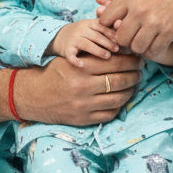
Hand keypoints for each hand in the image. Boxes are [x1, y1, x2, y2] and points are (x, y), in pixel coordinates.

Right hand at [14, 53, 143, 126]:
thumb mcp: (70, 59)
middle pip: (120, 80)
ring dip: (131, 90)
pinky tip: (123, 98)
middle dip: (135, 74)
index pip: (115, 62)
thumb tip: (121, 52)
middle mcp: (83, 87)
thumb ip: (92, 56)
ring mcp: (84, 105)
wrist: (33, 96)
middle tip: (140, 71)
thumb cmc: (53, 73)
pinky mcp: (83, 119)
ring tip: (134, 84)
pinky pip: (110, 113)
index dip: (130, 60)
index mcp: (81, 68)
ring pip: (118, 98)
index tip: (137, 58)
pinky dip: (120, 106)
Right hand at [49, 18, 118, 66]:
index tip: (120, 39)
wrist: (59, 36)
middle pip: (95, 35)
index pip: (101, 26)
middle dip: (107, 42)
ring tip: (107, 56)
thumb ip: (106, 28)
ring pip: (86, 44)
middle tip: (117, 49)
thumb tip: (122, 26)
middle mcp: (80, 30)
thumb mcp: (93, 28)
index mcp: (89, 23)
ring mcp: (73, 39)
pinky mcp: (66, 49)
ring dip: (97, 50)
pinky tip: (82, 65)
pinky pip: (70, 55)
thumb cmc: (83, 34)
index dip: (111, 33)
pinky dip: (75, 60)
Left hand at [95, 0, 172, 59]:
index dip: (109, 26)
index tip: (117, 27)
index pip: (105, 19)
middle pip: (120, 38)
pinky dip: (153, 51)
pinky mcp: (169, 32)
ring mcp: (154, 22)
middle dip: (125, 41)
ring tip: (145, 40)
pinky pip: (153, 51)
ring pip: (135, 47)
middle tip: (133, 37)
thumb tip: (100, 4)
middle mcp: (139, 9)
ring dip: (140, 47)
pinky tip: (156, 43)